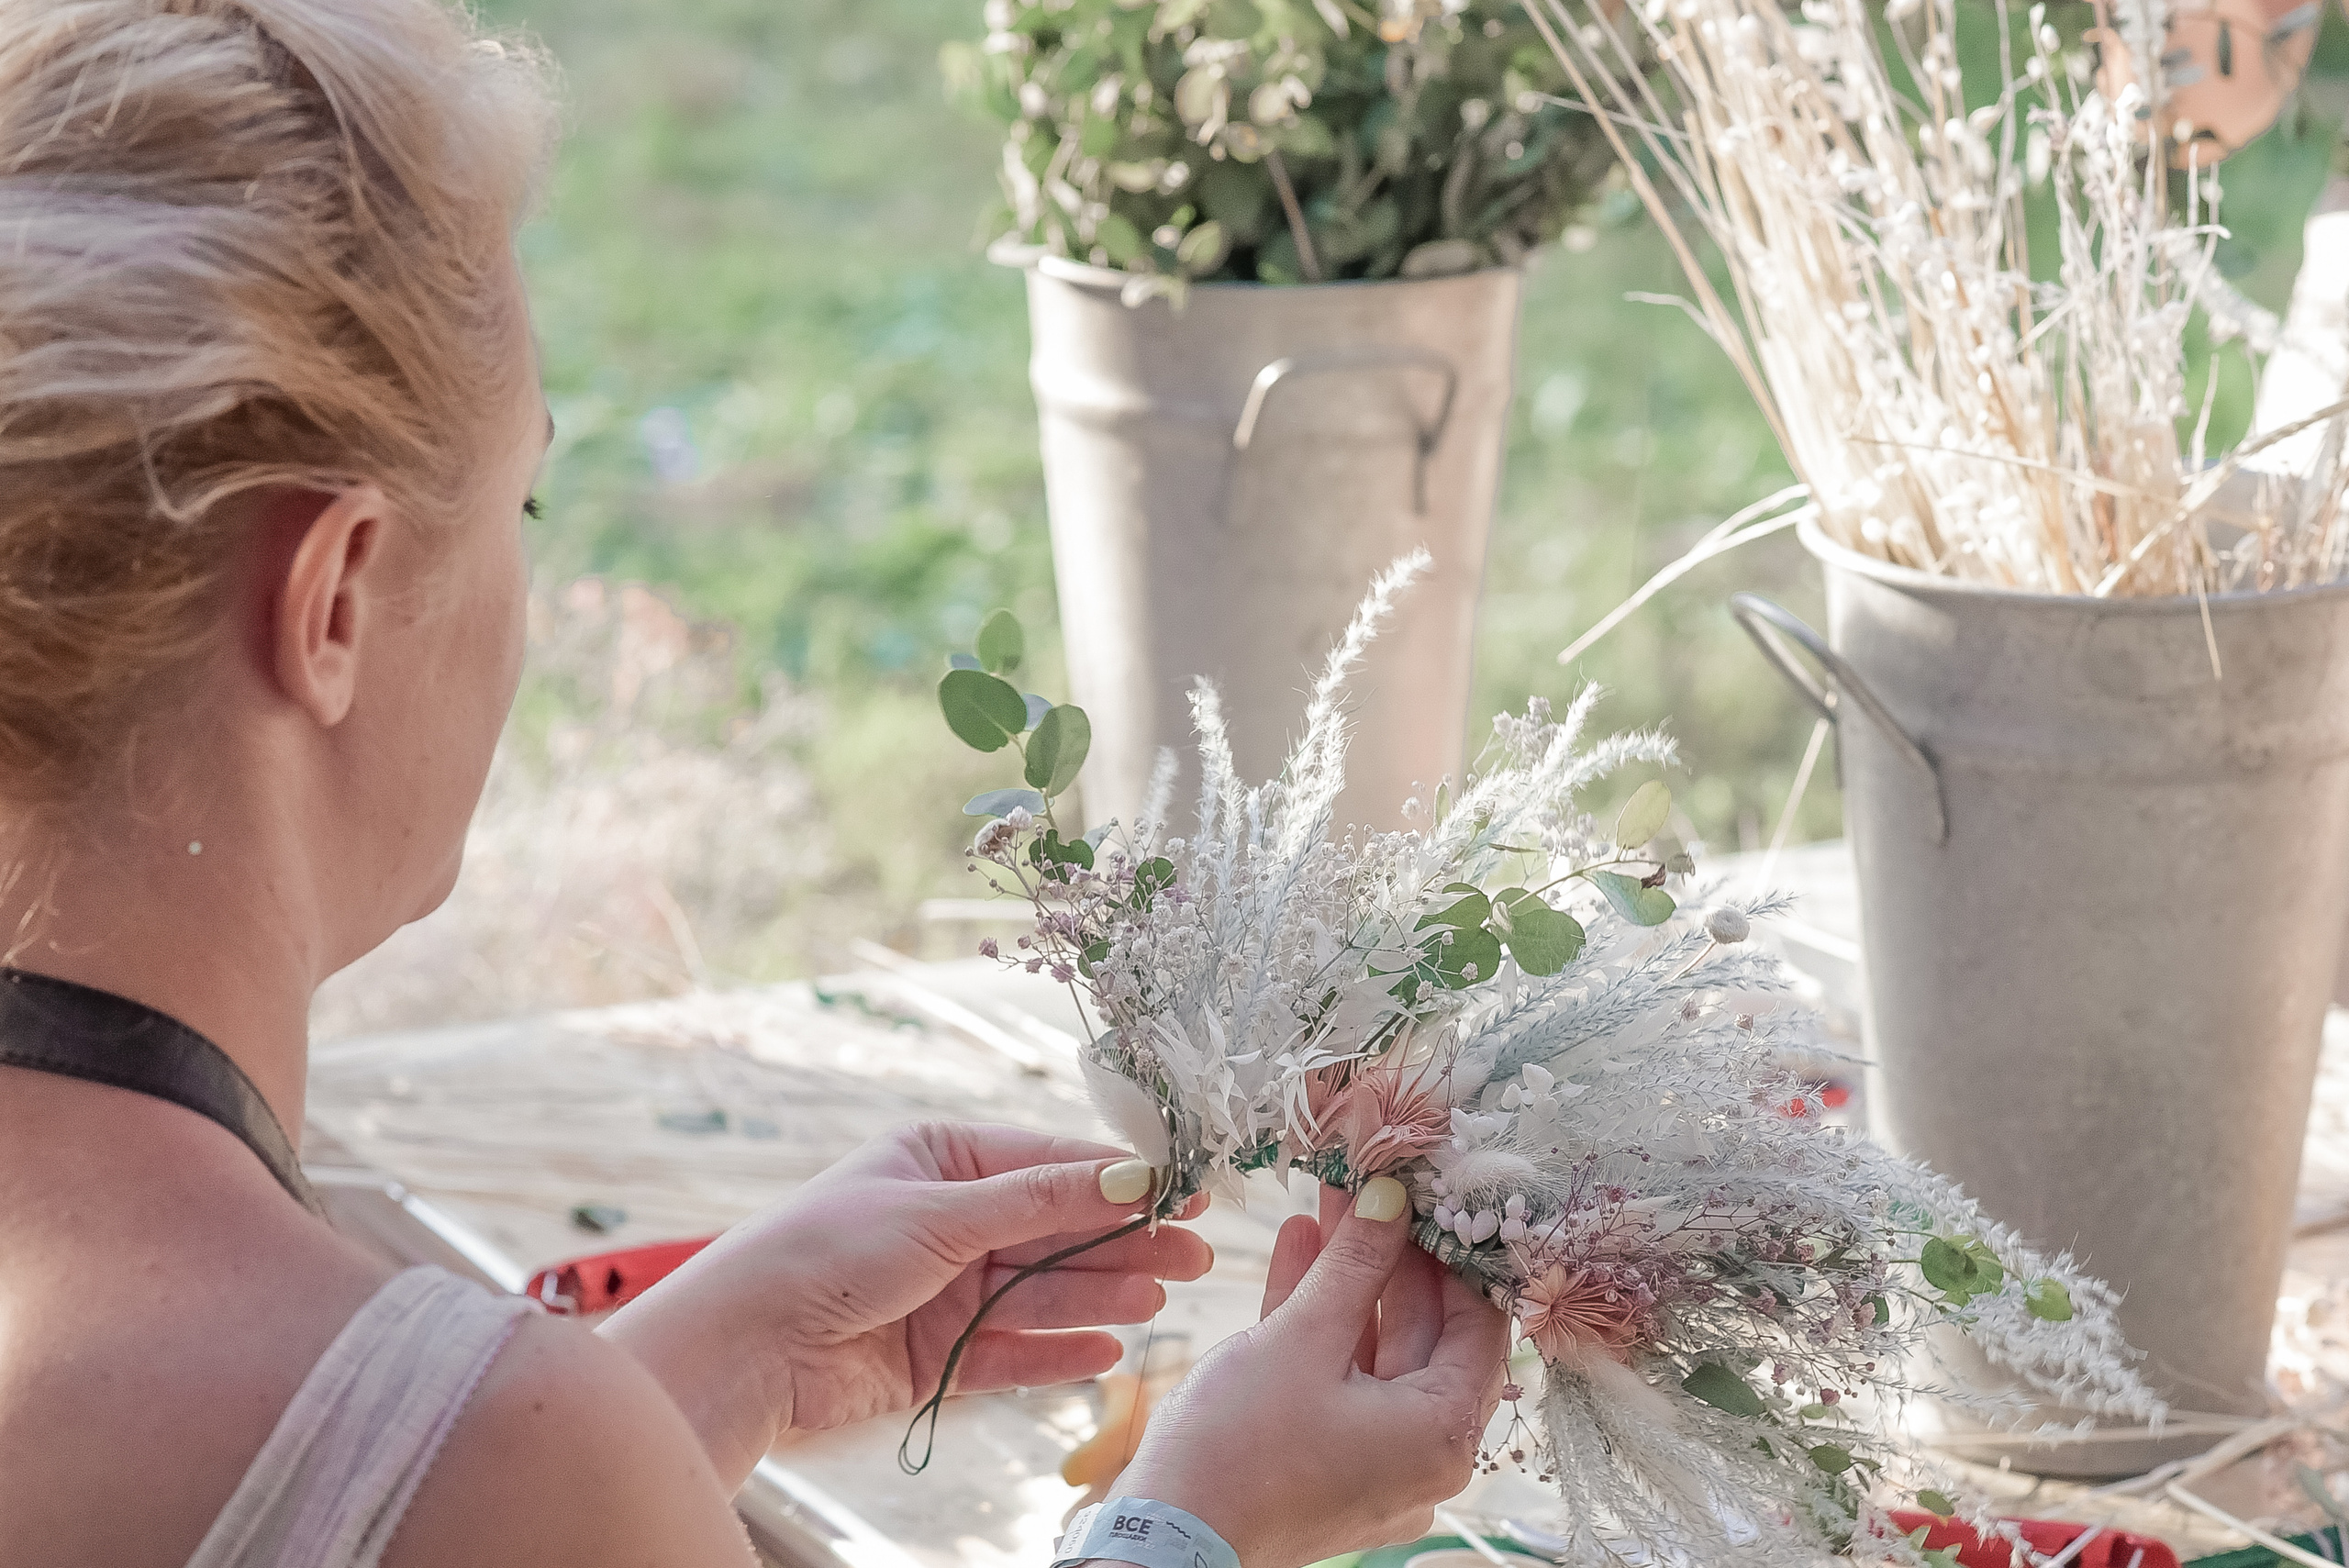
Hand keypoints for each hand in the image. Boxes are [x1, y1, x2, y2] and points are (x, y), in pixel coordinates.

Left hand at [601, 1121, 1210, 1488]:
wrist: (744, 1346)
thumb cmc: (825, 1251)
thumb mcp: (940, 1210)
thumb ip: (1039, 1200)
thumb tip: (1129, 1175)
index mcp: (941, 1159)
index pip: (1050, 1165)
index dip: (1121, 1179)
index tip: (1187, 1189)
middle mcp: (948, 1220)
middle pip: (1056, 1231)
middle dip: (1124, 1242)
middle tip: (1196, 1255)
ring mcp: (944, 1290)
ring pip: (1042, 1292)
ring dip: (1102, 1296)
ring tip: (1161, 1302)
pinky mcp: (934, 1355)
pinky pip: (1012, 1352)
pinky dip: (1059, 1353)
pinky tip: (1109, 1352)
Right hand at [1112, 1178, 1508, 1567]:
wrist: (1163, 1539)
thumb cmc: (1239, 1448)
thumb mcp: (1302, 1338)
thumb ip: (1354, 1264)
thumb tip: (1391, 1197)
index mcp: (1441, 1434)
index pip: (1480, 1325)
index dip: (1454, 1252)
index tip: (1428, 1194)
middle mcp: (1422, 1457)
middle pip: (1424, 1336)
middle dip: (1389, 1255)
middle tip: (1369, 1188)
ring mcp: (1374, 1463)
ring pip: (1375, 1353)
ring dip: (1348, 1280)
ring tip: (1326, 1204)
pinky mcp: (1327, 1463)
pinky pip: (1340, 1380)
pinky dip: (1322, 1323)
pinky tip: (1296, 1250)